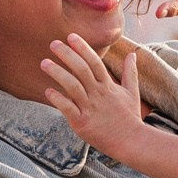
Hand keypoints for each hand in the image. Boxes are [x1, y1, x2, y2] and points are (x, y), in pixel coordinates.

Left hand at [39, 34, 144, 155]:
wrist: (131, 142)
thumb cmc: (129, 117)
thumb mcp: (132, 92)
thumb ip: (130, 72)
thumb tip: (133, 54)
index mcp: (108, 86)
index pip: (94, 62)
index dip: (82, 48)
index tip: (70, 36)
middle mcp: (98, 94)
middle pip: (81, 69)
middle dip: (67, 55)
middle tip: (53, 44)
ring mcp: (90, 108)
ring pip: (72, 86)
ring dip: (57, 73)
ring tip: (44, 63)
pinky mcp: (82, 123)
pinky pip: (67, 109)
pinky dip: (57, 99)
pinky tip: (47, 91)